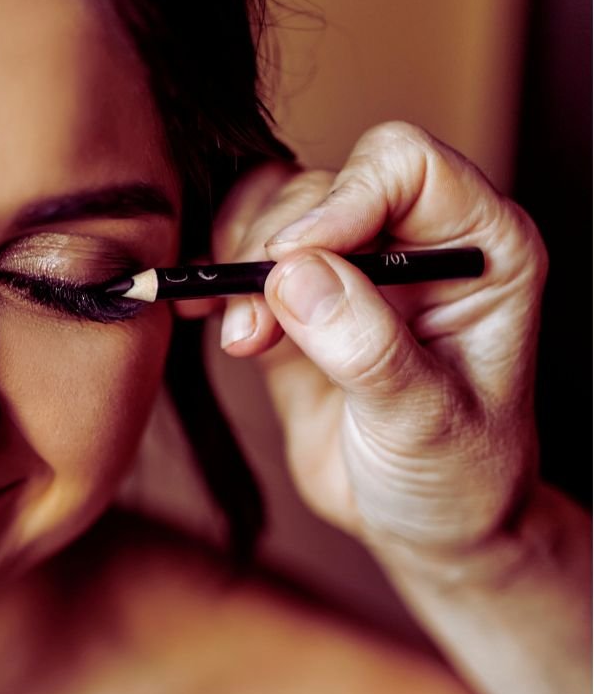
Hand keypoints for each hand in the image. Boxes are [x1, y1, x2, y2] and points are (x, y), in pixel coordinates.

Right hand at [195, 122, 547, 563]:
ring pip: (273, 209)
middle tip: (258, 326)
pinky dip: (214, 280)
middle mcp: (416, 241)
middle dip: (274, 246)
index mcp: (480, 247)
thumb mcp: (425, 421)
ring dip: (238, 264)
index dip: (342, 201)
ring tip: (244, 340)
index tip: (292, 262)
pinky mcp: (297, 300)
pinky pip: (240, 254)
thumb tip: (293, 275)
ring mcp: (352, 267)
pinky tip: (213, 321)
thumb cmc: (458, 475)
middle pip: (323, 184)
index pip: (406, 167)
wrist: (422, 526)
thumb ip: (367, 347)